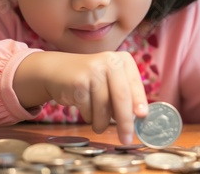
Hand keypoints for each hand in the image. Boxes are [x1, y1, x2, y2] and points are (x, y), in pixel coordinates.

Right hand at [14, 51, 148, 144]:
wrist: (57, 70)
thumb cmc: (91, 80)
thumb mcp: (111, 81)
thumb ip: (126, 95)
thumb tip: (140, 118)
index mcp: (123, 60)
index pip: (135, 85)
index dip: (139, 102)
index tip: (143, 117)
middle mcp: (110, 61)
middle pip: (122, 97)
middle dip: (125, 122)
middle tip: (126, 139)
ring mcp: (93, 70)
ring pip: (104, 108)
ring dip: (102, 123)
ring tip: (99, 123)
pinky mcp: (78, 82)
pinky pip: (89, 110)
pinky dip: (89, 117)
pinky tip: (85, 109)